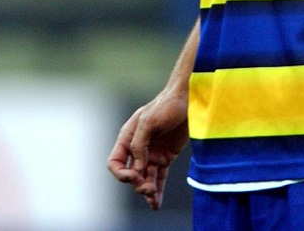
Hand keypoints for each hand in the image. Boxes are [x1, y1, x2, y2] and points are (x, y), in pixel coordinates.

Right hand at [107, 92, 188, 209]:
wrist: (188, 99)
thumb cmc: (166, 105)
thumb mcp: (149, 121)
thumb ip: (140, 144)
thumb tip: (137, 168)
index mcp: (128, 137)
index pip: (115, 161)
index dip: (121, 173)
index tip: (133, 176)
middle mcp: (138, 148)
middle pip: (131, 173)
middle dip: (137, 183)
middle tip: (148, 188)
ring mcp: (152, 154)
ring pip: (145, 178)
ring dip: (147, 190)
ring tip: (153, 198)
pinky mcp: (166, 157)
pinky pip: (159, 177)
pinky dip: (158, 190)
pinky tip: (156, 203)